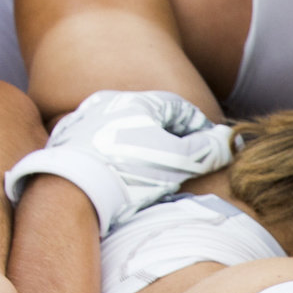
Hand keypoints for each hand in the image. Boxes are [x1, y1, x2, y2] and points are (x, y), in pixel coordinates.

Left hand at [3, 90, 233, 233]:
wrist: (69, 191)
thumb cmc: (128, 174)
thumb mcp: (177, 162)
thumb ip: (206, 150)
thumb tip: (227, 142)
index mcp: (137, 101)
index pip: (180, 109)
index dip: (200, 130)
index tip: (208, 152)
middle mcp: (108, 102)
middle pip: (151, 119)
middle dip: (170, 140)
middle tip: (182, 166)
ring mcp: (83, 120)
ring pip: (123, 131)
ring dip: (141, 148)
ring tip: (149, 176)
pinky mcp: (65, 141)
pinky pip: (99, 144)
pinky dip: (114, 156)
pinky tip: (118, 178)